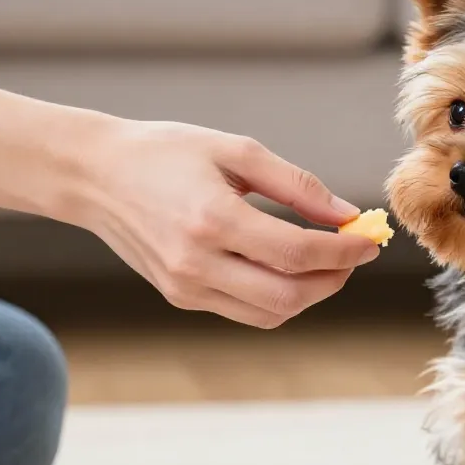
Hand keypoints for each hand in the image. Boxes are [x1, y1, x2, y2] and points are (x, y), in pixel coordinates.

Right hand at [77, 120, 378, 327]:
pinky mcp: (181, 298)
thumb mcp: (236, 151)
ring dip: (311, 293)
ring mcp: (186, 288)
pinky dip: (279, 297)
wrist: (95, 176)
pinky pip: (247, 311)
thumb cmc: (166, 153)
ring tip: (326, 261)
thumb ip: (297, 185)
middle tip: (353, 254)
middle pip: (289, 296)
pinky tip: (288, 268)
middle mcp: (196, 262)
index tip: (369, 239)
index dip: (344, 251)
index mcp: (211, 218)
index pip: (297, 253)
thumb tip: (347, 215)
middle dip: (334, 279)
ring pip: (272, 313)